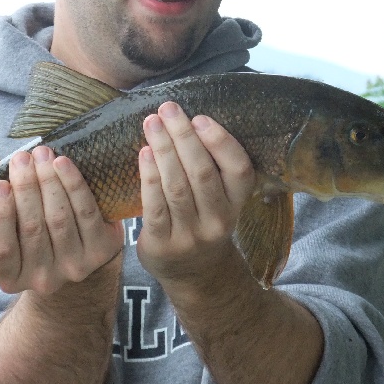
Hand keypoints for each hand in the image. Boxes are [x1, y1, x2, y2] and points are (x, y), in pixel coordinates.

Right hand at [0, 147, 123, 295]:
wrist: (77, 246)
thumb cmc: (27, 224)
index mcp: (10, 278)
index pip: (1, 250)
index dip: (0, 216)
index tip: (0, 184)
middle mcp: (42, 280)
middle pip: (33, 229)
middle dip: (26, 187)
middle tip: (21, 158)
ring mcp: (74, 268)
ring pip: (59, 219)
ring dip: (49, 181)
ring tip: (41, 154)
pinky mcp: (101, 251)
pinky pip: (86, 213)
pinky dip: (74, 184)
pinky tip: (62, 163)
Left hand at [136, 101, 254, 283]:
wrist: (194, 274)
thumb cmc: (204, 221)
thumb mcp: (221, 200)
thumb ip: (212, 167)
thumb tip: (187, 119)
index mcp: (238, 204)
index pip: (239, 170)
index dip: (221, 142)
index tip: (200, 118)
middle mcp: (218, 221)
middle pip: (202, 173)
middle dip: (183, 137)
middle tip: (167, 109)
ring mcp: (190, 235)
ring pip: (176, 187)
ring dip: (163, 150)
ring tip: (151, 123)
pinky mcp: (163, 244)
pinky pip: (154, 206)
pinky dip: (149, 177)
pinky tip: (144, 154)